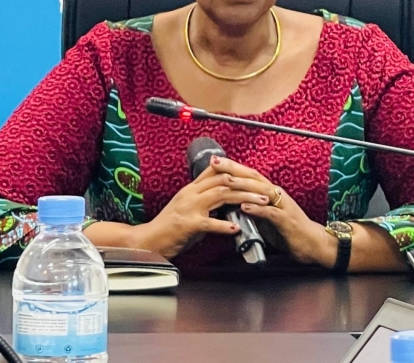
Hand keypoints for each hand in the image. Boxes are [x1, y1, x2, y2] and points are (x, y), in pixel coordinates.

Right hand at [134, 166, 269, 257]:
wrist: (146, 242)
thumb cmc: (169, 228)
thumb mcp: (188, 209)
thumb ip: (206, 203)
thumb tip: (227, 203)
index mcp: (192, 189)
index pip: (218, 171)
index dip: (239, 171)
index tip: (257, 177)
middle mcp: (191, 194)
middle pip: (224, 180)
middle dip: (248, 184)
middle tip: (266, 191)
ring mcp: (189, 207)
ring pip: (221, 195)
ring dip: (244, 199)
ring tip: (260, 204)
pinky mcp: (187, 224)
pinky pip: (210, 222)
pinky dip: (225, 225)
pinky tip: (236, 228)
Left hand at [210, 157, 332, 265]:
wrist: (312, 243)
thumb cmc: (289, 231)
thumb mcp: (266, 218)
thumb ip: (252, 210)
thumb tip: (233, 206)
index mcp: (270, 193)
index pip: (250, 176)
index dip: (233, 167)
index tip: (215, 161)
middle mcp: (276, 195)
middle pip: (254, 178)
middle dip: (234, 169)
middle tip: (216, 161)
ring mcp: (282, 206)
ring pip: (262, 191)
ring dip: (244, 185)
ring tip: (227, 180)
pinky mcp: (287, 221)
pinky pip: (271, 213)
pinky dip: (258, 209)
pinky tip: (245, 207)